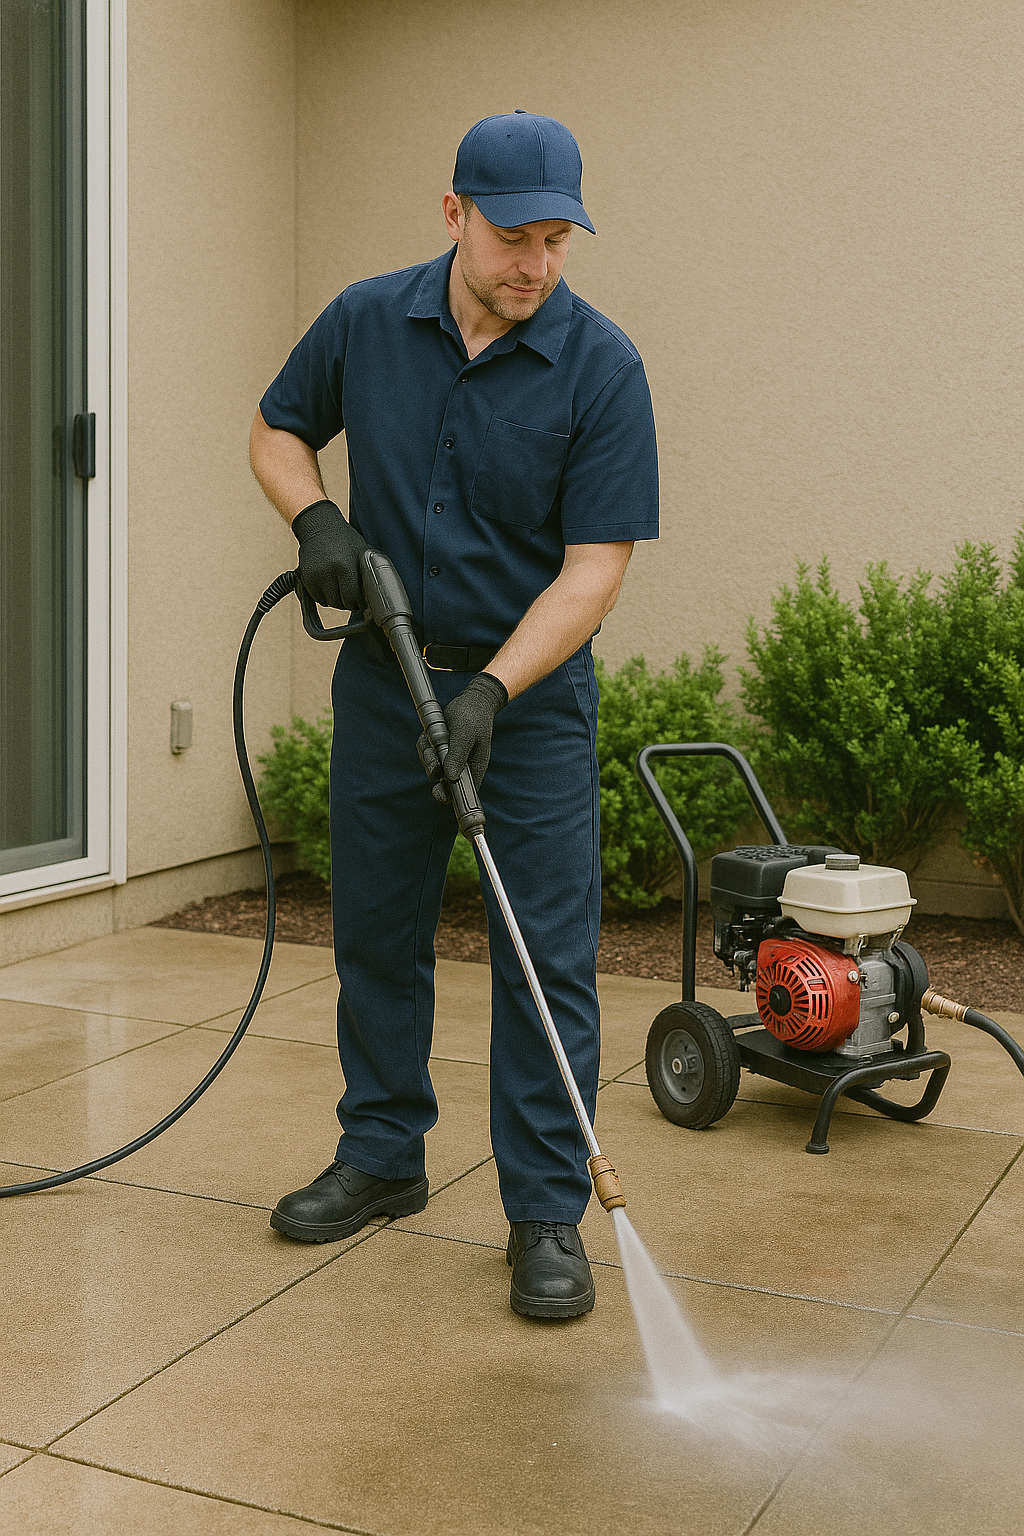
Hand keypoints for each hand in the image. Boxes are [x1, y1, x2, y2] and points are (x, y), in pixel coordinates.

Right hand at [292, 499, 367, 610]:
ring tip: (340, 587)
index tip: (360, 599)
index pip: (353, 599)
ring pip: (327, 602)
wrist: (319, 526)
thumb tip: (375, 595)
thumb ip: (368, 572)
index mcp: (346, 567)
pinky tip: (329, 584)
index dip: (358, 602)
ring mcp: (314, 576)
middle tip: (350, 594)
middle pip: (339, 603)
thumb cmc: (345, 539)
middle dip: (347, 602)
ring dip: (335, 599)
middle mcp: (328, 572)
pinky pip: (317, 597)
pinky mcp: (305, 577)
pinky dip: (324, 595)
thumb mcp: (362, 552)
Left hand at [417, 674, 508, 801]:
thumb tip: (450, 777)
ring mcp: (448, 758)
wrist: (472, 701)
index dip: (451, 797)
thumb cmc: (474, 718)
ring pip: (431, 767)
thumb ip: (458, 755)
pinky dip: (425, 745)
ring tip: (435, 739)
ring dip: (428, 756)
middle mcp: (460, 767)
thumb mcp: (466, 735)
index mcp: (474, 768)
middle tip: (434, 769)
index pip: (463, 790)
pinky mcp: (438, 748)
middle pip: (443, 782)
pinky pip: (425, 752)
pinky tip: (431, 734)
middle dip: (435, 773)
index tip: (442, 795)